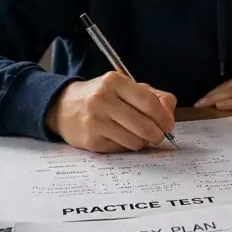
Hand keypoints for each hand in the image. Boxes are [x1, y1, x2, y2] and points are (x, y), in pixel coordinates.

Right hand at [46, 72, 176, 152]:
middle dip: (158, 134)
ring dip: (143, 142)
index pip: (149, 102)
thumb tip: (169, 113)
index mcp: (114, 82)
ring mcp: (95, 121)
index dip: (164, 117)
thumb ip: (153, 96)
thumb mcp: (125, 87)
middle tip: (159, 135)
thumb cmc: (102, 97)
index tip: (169, 124)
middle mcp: (102, 100)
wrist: (62, 107)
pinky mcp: (91, 140)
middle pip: (145, 125)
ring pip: (135, 141)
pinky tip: (121, 137)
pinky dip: (127, 146)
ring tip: (139, 136)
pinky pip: (121, 149)